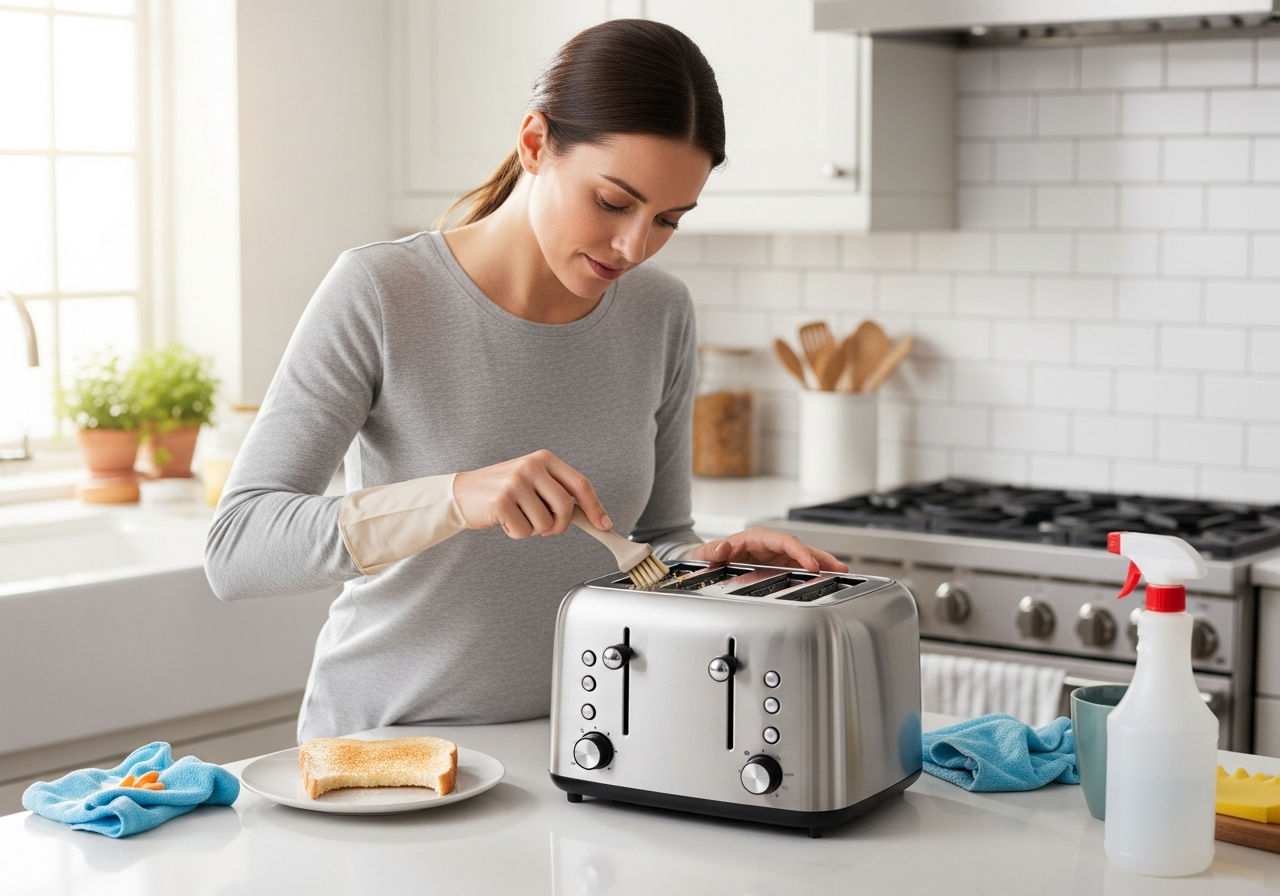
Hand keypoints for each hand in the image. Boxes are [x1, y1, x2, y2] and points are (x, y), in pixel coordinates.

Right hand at [453, 449, 610, 539]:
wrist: (462, 493)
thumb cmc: (502, 490)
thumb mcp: (533, 481)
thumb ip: (558, 492)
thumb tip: (591, 516)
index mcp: (544, 459)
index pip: (580, 484)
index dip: (595, 507)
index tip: (604, 524)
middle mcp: (531, 466)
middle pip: (566, 507)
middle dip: (559, 526)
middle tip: (546, 528)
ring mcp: (516, 482)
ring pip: (545, 523)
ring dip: (534, 530)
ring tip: (518, 517)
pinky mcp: (502, 501)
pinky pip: (524, 531)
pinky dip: (516, 534)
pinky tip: (504, 520)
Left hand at [689, 527, 848, 572]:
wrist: (710, 561)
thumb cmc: (711, 554)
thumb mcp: (705, 553)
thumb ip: (712, 551)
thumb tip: (722, 549)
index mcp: (756, 538)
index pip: (784, 541)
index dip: (800, 552)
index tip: (811, 564)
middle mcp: (770, 545)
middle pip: (800, 548)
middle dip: (821, 557)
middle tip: (839, 568)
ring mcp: (776, 556)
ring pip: (804, 558)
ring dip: (823, 565)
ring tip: (842, 573)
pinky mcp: (779, 567)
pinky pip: (800, 568)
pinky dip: (815, 574)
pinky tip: (828, 580)